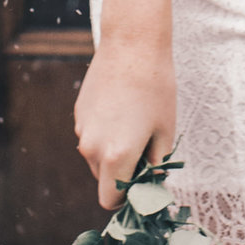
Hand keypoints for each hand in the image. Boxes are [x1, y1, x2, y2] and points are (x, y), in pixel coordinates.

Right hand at [74, 35, 174, 206]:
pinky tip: (124, 107)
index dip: (127, 198)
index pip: (110, 200)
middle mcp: (92, 148)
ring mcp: (82, 130)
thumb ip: (156, 165)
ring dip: (114, 152)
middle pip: (105, 179)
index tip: (144, 185)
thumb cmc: (157, 88)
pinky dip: (106, 132)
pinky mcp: (79, 114)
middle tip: (147, 149)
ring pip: (97, 157)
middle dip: (123, 173)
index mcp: (116, 157)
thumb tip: (153, 184)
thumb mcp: (165, 130)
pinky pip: (93, 136)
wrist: (132, 44)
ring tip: (137, 122)